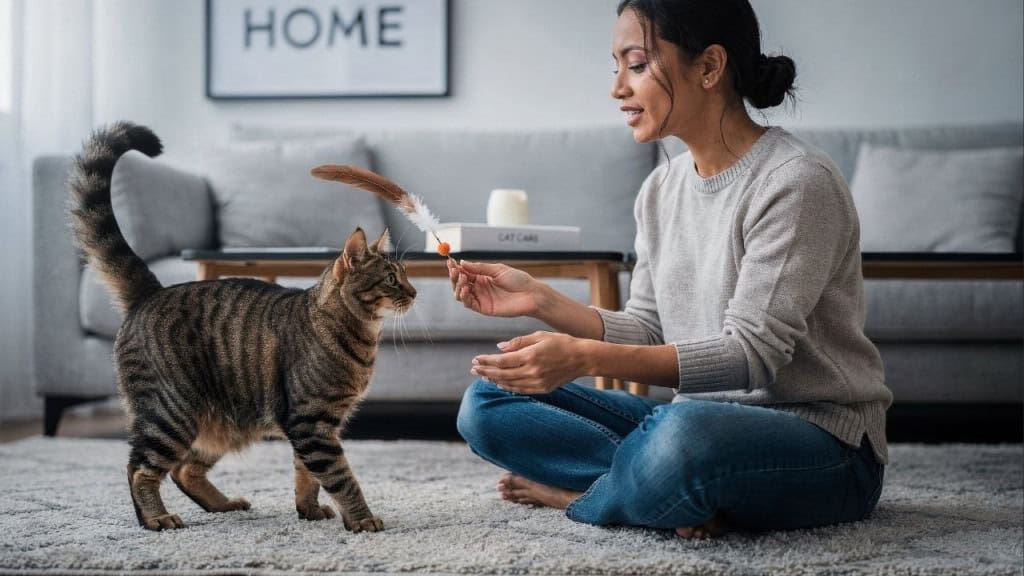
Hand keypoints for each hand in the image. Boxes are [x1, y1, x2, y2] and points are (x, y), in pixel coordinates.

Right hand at [449, 259, 540, 316]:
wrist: (530, 294)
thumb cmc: (518, 280)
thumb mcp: (498, 269)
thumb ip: (480, 267)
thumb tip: (462, 262)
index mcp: (483, 276)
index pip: (464, 272)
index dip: (456, 268)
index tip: (449, 262)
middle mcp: (480, 287)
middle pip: (460, 283)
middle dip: (455, 276)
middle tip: (454, 270)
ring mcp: (481, 298)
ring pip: (461, 294)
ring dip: (457, 286)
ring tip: (462, 279)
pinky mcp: (483, 308)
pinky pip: (468, 303)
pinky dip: (463, 296)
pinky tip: (465, 288)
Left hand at [470, 331, 587, 393]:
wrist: (583, 358)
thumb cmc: (561, 342)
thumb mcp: (540, 336)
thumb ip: (518, 342)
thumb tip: (499, 348)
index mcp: (530, 356)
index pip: (501, 361)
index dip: (486, 361)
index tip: (475, 359)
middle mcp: (532, 371)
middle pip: (502, 374)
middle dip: (485, 371)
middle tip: (473, 369)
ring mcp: (538, 382)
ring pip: (509, 384)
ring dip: (494, 380)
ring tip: (483, 376)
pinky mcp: (543, 389)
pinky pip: (521, 390)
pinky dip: (508, 387)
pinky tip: (500, 384)